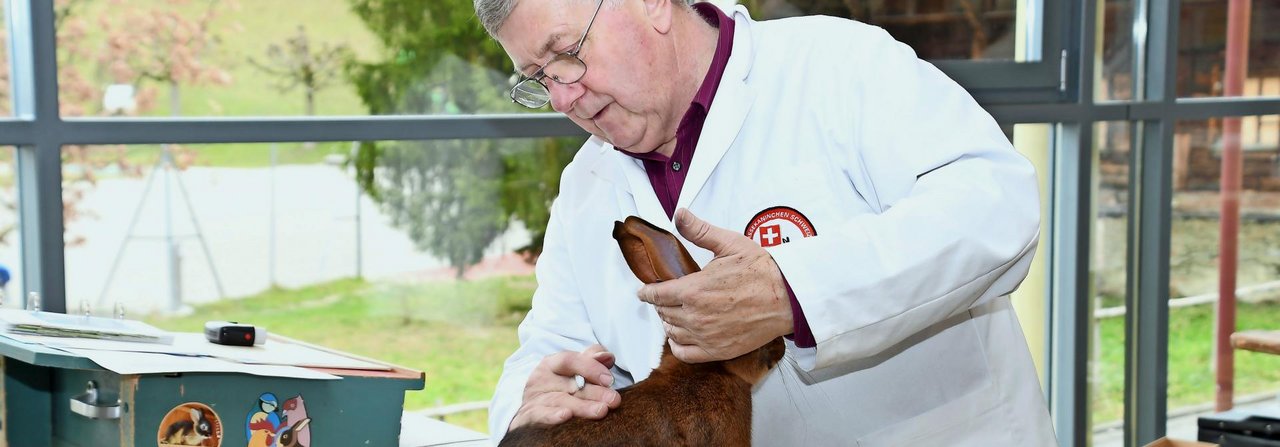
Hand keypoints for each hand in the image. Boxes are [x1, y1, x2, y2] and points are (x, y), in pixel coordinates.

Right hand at [509, 345, 621, 431]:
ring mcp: (535, 397)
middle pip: (570, 384)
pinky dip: (552, 415)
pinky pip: (540, 415)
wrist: (532, 410)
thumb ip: (591, 361)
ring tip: (601, 410)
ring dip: (581, 406)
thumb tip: (608, 356)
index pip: (570, 360)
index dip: (591, 367)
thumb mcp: (573, 371)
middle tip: (614, 400)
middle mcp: (542, 378)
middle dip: (594, 392)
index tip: (610, 379)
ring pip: (560, 400)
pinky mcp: (529, 415)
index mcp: (552, 364)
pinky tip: (565, 416)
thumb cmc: (560, 387)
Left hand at [638, 208, 793, 362]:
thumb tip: (680, 213)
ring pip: (672, 332)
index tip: (644, 292)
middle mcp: (695, 316)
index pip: (657, 294)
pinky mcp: (718, 351)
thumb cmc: (761, 270)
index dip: (648, 292)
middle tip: (667, 298)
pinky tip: (680, 337)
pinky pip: (685, 353)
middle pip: (664, 312)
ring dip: (669, 322)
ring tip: (675, 314)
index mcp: (693, 289)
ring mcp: (706, 336)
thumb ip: (699, 231)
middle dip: (662, 304)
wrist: (787, 297)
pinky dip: (677, 345)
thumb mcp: (729, 243)